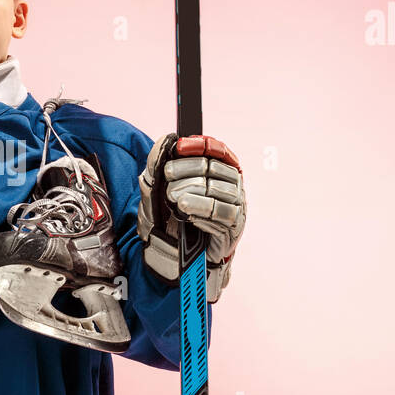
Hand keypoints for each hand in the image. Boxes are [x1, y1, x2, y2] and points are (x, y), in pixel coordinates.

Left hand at [137, 133, 245, 300]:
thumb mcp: (158, 189)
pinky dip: (201, 208)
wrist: (177, 254)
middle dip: (187, 169)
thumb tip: (165, 141)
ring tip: (173, 198)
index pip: (218, 150)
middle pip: (214, 167)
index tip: (180, 147)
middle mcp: (232, 184)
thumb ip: (159, 164)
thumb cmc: (171, 218)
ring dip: (191, 190)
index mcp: (218, 171)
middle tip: (167, 177)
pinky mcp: (234, 225)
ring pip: (217, 188)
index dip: (201, 145)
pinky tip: (185, 209)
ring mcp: (236, 204)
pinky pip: (221, 211)